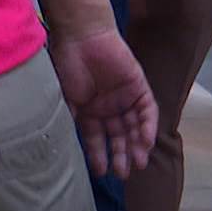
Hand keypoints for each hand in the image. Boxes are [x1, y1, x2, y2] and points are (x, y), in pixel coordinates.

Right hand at [49, 26, 156, 178]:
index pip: (95, 138)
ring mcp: (124, 97)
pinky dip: (147, 127)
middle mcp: (107, 106)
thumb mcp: (64, 97)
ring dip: (136, 145)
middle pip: (117, 136)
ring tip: (138, 163)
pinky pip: (147, 111)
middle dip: (121, 155)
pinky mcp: (139, 87)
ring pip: (134, 127)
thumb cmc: (66, 64)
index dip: (98, 155)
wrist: (82, 37)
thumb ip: (71, 120)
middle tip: (123, 174)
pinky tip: (145, 141)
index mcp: (88, 110)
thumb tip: (69, 145)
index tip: (100, 172)